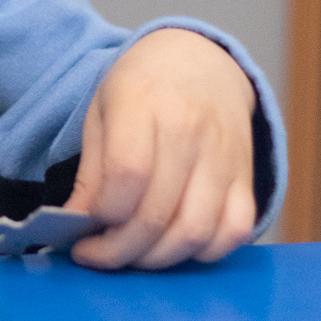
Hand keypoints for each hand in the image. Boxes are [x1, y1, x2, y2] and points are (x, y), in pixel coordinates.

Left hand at [64, 29, 256, 270]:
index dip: (100, 214)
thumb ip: (91, 171)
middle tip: (97, 255)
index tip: (80, 230)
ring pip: (195, 232)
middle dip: (118, 251)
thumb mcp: (101, 112)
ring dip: (157, 259)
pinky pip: (234, 231)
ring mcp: (223, 157)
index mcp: (144, 106)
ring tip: (132, 254)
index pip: (126, 175)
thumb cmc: (140, 89)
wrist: (199, 61)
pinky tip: (173, 246)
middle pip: (156, 214)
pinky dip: (203, 253)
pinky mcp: (246, 177)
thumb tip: (74, 224)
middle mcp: (190, 132)